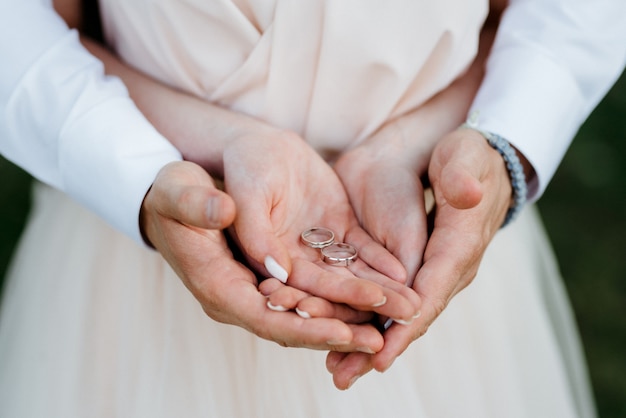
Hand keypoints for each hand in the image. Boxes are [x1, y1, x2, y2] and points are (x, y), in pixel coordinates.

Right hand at [140, 160, 388, 351]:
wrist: (191, 174)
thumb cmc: (176, 189)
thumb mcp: (179, 194)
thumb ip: (201, 210)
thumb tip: (237, 228)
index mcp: (221, 285)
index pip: (267, 318)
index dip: (306, 328)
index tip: (343, 334)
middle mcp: (254, 286)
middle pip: (303, 317)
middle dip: (343, 328)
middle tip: (382, 342)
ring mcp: (280, 268)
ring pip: (326, 294)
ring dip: (364, 306)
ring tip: (403, 313)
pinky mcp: (298, 247)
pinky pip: (334, 265)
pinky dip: (364, 271)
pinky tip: (395, 276)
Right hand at [221, 128, 419, 322]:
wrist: (261, 142)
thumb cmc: (244, 165)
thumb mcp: (246, 195)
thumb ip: (256, 233)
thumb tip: (278, 272)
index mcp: (262, 265)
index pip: (293, 297)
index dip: (324, 312)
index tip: (354, 325)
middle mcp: (289, 266)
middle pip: (328, 294)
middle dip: (363, 310)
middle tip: (398, 323)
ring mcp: (314, 250)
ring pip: (348, 276)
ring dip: (380, 292)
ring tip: (411, 306)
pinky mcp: (334, 230)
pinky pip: (359, 250)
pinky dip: (380, 262)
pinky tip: (404, 274)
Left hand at [327, 128, 513, 387]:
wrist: (461, 157)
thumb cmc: (465, 156)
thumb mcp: (465, 158)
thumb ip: (462, 178)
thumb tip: (467, 195)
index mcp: (458, 248)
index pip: (430, 294)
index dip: (405, 327)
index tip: (380, 356)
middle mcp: (444, 269)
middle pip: (410, 317)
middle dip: (378, 347)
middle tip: (343, 374)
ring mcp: (428, 270)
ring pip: (395, 313)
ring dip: (365, 341)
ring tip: (335, 368)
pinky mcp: (411, 264)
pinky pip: (387, 297)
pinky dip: (363, 316)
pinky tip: (335, 332)